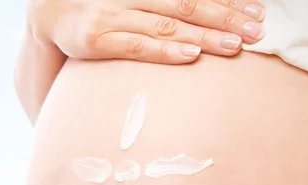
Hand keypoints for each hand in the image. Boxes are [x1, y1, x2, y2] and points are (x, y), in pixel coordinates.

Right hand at [26, 0, 265, 64]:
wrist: (51, 11)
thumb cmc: (101, 8)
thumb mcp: (134, 2)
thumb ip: (165, 7)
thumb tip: (199, 22)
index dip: (226, 1)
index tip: (255, 12)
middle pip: (187, 5)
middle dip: (224, 18)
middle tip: (254, 31)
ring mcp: (115, 16)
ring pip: (166, 24)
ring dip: (203, 34)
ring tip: (233, 46)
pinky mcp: (99, 39)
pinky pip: (136, 45)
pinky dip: (165, 49)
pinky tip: (190, 55)